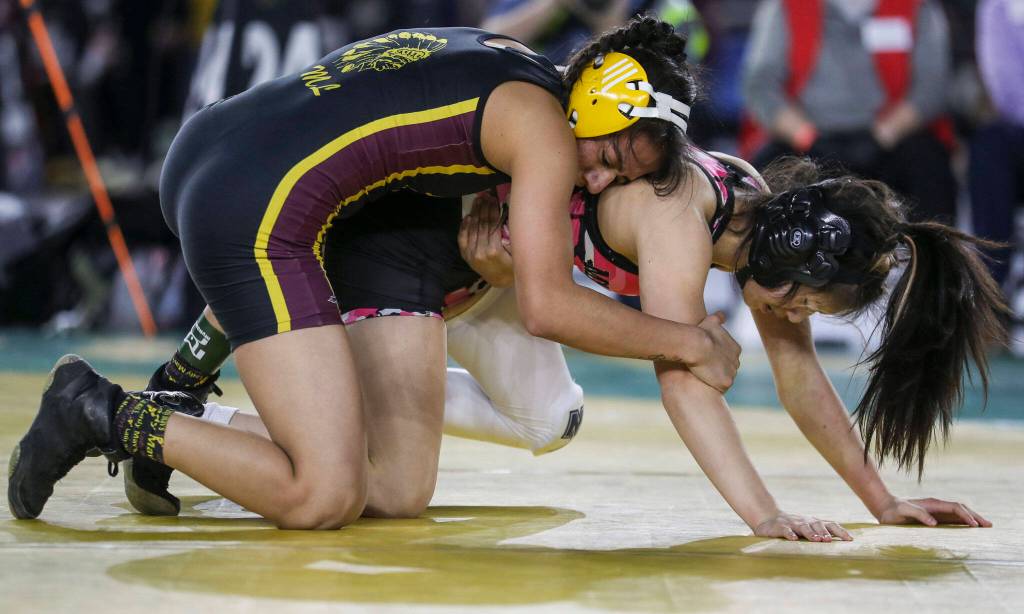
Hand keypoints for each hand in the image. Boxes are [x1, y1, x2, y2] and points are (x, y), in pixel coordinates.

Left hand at [458, 191, 513, 287]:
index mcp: (494, 250)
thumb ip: (511, 235)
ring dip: (475, 213)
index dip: (492, 209)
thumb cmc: (512, 265)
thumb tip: (508, 212)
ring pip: (472, 229)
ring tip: (478, 201)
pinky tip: (468, 215)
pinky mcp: (466, 256)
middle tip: (485, 195)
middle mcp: (480, 251)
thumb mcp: (516, 252)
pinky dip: (465, 226)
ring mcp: (471, 254)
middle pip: (481, 224)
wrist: (500, 281)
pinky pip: (462, 238)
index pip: (492, 224)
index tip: (494, 198)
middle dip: (484, 208)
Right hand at [687, 312, 740, 392]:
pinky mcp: (726, 383)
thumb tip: (722, 314)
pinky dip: (713, 386)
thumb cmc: (701, 332)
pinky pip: (720, 388)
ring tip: (702, 376)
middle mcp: (737, 362)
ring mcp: (733, 373)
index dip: (716, 358)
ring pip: (723, 379)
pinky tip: (704, 382)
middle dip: (717, 369)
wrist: (695, 345)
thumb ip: (718, 318)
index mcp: (736, 349)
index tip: (706, 358)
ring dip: (715, 379)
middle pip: (727, 369)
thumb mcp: (710, 321)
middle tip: (703, 368)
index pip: (728, 357)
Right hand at [754, 511, 852, 541]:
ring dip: (810, 533)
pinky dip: (790, 534)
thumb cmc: (794, 527)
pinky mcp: (781, 527)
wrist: (769, 519)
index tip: (849, 539)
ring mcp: (793, 523)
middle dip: (824, 532)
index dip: (840, 531)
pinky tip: (793, 539)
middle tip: (828, 541)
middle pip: (818, 525)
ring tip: (816, 539)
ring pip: (803, 527)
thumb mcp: (809, 529)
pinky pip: (786, 530)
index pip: (830, 525)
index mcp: (814, 522)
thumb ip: (822, 534)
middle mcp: (806, 521)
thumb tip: (844, 544)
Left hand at [876, 497, 990, 527]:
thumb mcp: (902, 511)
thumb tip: (934, 523)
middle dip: (975, 516)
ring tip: (985, 527)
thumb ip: (917, 514)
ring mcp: (936, 512)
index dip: (965, 516)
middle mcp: (936, 507)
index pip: (955, 508)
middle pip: (961, 509)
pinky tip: (969, 529)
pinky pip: (952, 520)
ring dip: (972, 519)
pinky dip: (963, 523)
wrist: (884, 507)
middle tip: (989, 526)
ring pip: (958, 514)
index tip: (975, 525)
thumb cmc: (892, 511)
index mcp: (932, 504)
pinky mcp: (933, 518)